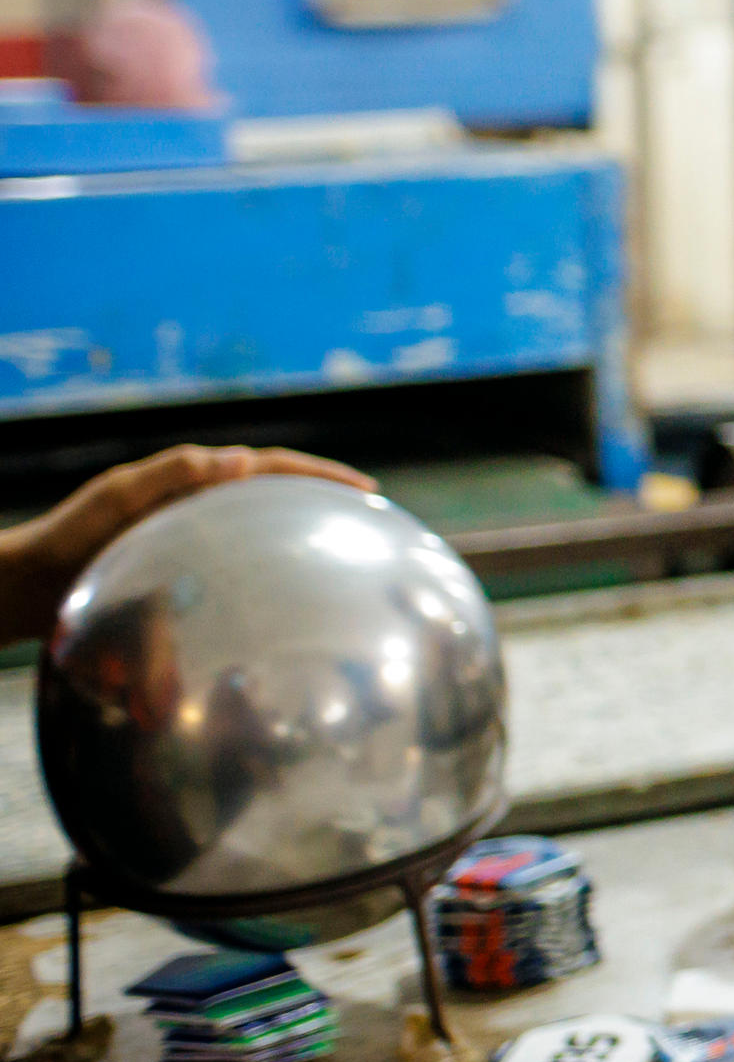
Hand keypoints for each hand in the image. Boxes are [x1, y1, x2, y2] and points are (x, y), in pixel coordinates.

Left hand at [0, 448, 373, 652]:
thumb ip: (171, 474)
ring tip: (343, 551)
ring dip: (303, 529)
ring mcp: (193, 535)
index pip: (271, 466)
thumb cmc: (68, 540)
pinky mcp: (182, 568)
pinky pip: (240, 563)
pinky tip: (286, 602)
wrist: (30, 585)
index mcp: (192, 478)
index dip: (320, 474)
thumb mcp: (116, 499)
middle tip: (371, 514)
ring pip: (261, 526)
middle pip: (276, 492)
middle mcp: (199, 501)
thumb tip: (240, 459)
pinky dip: (271, 570)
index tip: (365, 489)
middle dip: (324, 497)